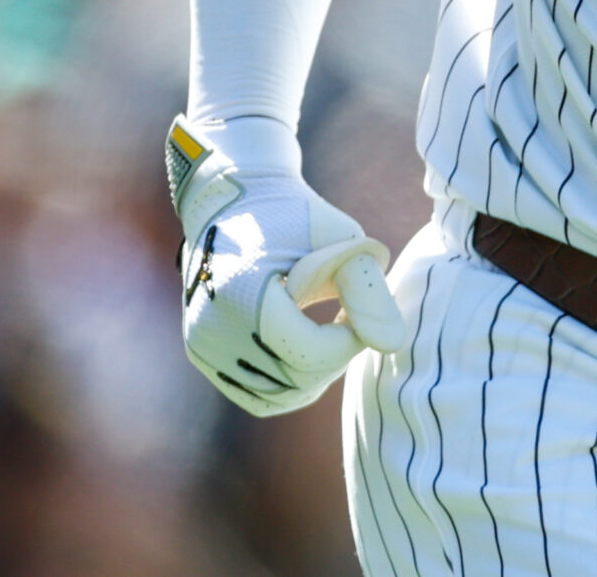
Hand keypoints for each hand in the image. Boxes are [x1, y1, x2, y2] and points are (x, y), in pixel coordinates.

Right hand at [166, 118, 406, 415]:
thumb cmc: (296, 216)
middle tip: (351, 320)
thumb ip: (369, 293)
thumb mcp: (341, 242)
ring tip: (330, 332)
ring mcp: (203, 345)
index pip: (311, 355)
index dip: (351, 342)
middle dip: (335, 357)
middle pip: (296, 381)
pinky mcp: (202, 352)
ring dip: (314, 375)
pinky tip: (308, 343)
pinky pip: (255, 392)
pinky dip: (288, 380)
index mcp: (244, 297)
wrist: (235, 198)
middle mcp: (213, 329)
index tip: (361, 310)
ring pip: (277, 397)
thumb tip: (394, 346)